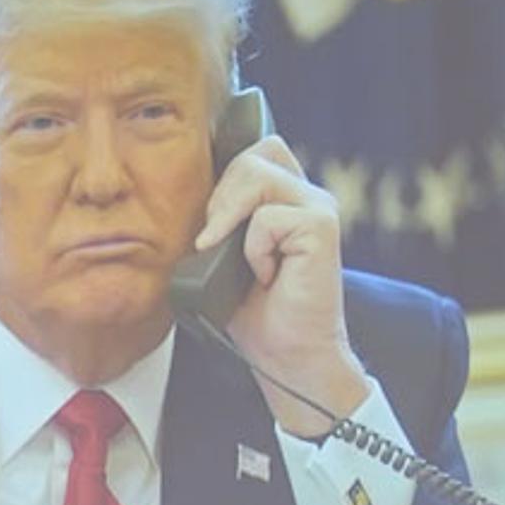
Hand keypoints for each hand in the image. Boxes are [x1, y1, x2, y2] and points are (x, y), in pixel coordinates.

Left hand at [191, 132, 366, 431]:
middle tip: (215, 240)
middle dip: (222, 193)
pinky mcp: (322, 227)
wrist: (286, 355)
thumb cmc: (254, 311)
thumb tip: (181, 190)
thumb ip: (217, 216)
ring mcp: (319, 208)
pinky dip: (254, 249)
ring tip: (235, 258)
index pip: (253, 149)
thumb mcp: (221, 254)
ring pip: (257, 174)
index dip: (224, 174)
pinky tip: (265, 276)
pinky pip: (266, 217)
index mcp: (286, 196)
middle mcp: (307, 195)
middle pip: (255, 152)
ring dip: (230, 216)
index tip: (211, 224)